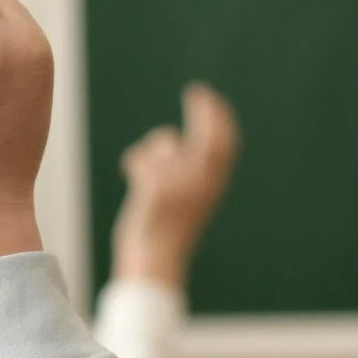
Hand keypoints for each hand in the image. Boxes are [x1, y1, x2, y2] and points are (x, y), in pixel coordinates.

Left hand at [112, 83, 238, 287]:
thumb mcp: (183, 199)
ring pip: (164, 144)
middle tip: (195, 91)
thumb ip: (184, 170)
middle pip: (206, 136)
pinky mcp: (154, 191)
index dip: (219, 118)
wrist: (152, 265)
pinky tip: (132, 177)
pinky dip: (134, 164)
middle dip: (204, 111)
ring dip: (152, 152)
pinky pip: (140, 159)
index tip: (207, 97)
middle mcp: (201, 184)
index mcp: (213, 187)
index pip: (224, 145)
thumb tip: (167, 137)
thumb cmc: (165, 233)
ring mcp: (179, 186)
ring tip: (144, 175)